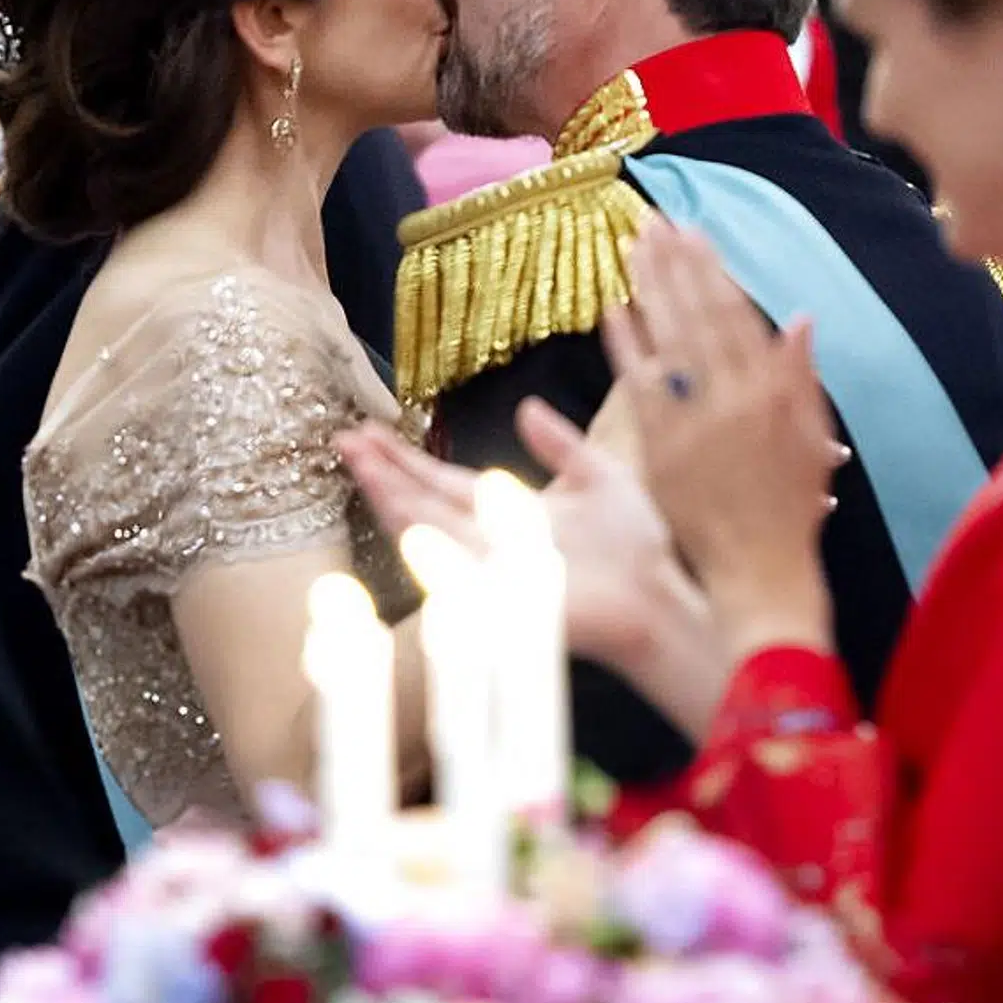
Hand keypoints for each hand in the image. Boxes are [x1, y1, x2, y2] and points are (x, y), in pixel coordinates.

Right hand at [336, 411, 725, 739]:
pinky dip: (429, 546)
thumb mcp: (597, 475)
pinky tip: (403, 518)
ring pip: (427, 528)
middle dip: (382, 470)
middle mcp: (485, 539)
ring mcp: (488, 568)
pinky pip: (456, 568)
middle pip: (420, 500)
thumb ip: (560, 444)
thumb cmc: (635, 545)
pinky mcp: (500, 595)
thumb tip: (526, 407)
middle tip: (343, 438)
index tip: (367, 428)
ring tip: (362, 464)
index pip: (440, 480)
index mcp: (504, 510)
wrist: (659, 595)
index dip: (403, 457)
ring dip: (392, 497)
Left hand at [606, 219, 842, 658]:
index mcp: (771, 394)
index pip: (736, 316)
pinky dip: (625, 346)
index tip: (693, 231)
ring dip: (647, 289)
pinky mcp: (660, 450)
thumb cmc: (790, 510)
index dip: (712, 270)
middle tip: (651, 220)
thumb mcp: (810, 440)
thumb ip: (802, 377)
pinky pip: (639, 387)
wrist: (759, 575)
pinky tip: (612, 308)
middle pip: (696, 317)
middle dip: (673, 265)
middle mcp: (731, 401)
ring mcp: (692, 424)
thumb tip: (799, 318)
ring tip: (631, 246)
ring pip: (666, 342)